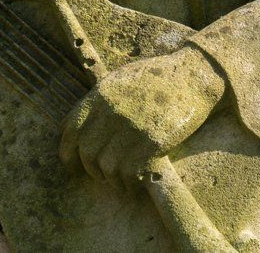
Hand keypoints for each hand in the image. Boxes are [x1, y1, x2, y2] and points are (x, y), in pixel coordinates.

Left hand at [59, 46, 225, 187]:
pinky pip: (129, 173)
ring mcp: (131, 127)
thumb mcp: (120, 79)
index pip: (70, 130)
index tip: (72, 164)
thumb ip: (97, 101)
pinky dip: (130, 183)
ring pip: (106, 167)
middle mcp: (111, 111)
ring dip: (112, 179)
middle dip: (91, 169)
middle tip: (101, 175)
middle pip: (87, 152)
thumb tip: (70, 125)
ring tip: (121, 180)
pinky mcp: (151, 142)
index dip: (67, 152)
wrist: (192, 75)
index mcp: (100, 94)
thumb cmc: (157, 77)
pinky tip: (136, 181)